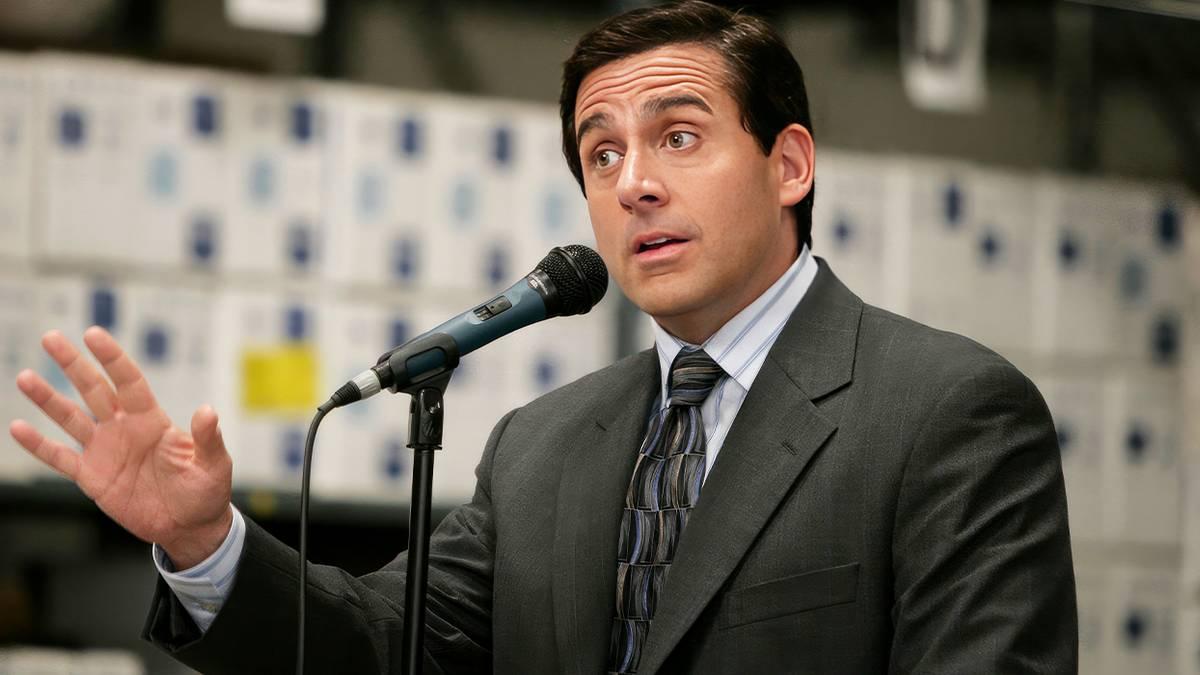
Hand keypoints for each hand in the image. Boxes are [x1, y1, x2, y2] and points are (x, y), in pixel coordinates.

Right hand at [9, 327, 233, 568]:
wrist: (189, 525)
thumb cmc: (206, 491)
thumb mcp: (213, 464)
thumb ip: (208, 438)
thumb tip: (208, 411)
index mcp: (152, 420)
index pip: (129, 382)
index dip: (112, 358)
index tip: (93, 334)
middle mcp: (124, 428)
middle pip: (94, 389)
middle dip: (73, 364)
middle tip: (51, 337)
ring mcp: (105, 451)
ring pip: (71, 418)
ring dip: (48, 399)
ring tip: (25, 377)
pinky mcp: (92, 476)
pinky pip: (60, 457)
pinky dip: (38, 445)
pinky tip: (17, 428)